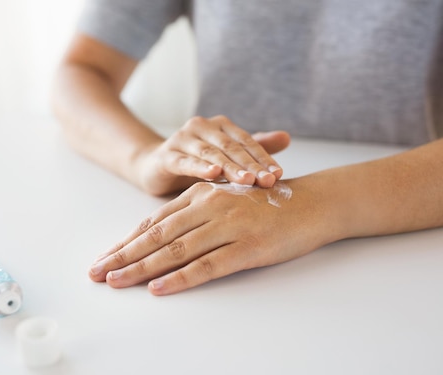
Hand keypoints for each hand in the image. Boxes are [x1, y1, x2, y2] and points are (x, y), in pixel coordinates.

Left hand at [89, 179, 337, 294]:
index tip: (104, 258)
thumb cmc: (270, 203)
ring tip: (116, 282)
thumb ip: (197, 212)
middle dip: (122, 256)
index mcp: (201, 195)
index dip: (126, 241)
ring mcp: (228, 227)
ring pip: (175, 250)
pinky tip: (159, 288)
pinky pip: (207, 266)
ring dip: (141, 268)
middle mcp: (209, 207)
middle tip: (96, 273)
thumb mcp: (228, 198)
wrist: (315, 202)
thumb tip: (164, 235)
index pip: (154, 222)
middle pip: (156, 236)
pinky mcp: (247, 248)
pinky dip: (180, 278)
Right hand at [135, 115, 289, 194]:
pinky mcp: (166, 156)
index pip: (246, 141)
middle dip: (251, 165)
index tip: (279, 175)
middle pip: (230, 147)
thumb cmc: (195, 162)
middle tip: (268, 181)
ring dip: (230, 168)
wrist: (154, 167)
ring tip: (247, 180)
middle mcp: (201, 127)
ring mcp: (182, 140)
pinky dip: (199, 168)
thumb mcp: (226, 156)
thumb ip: (254, 147)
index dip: (263, 157)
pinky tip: (212, 174)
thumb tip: (288, 137)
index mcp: (219, 125)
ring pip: (210, 154)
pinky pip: (185, 162)